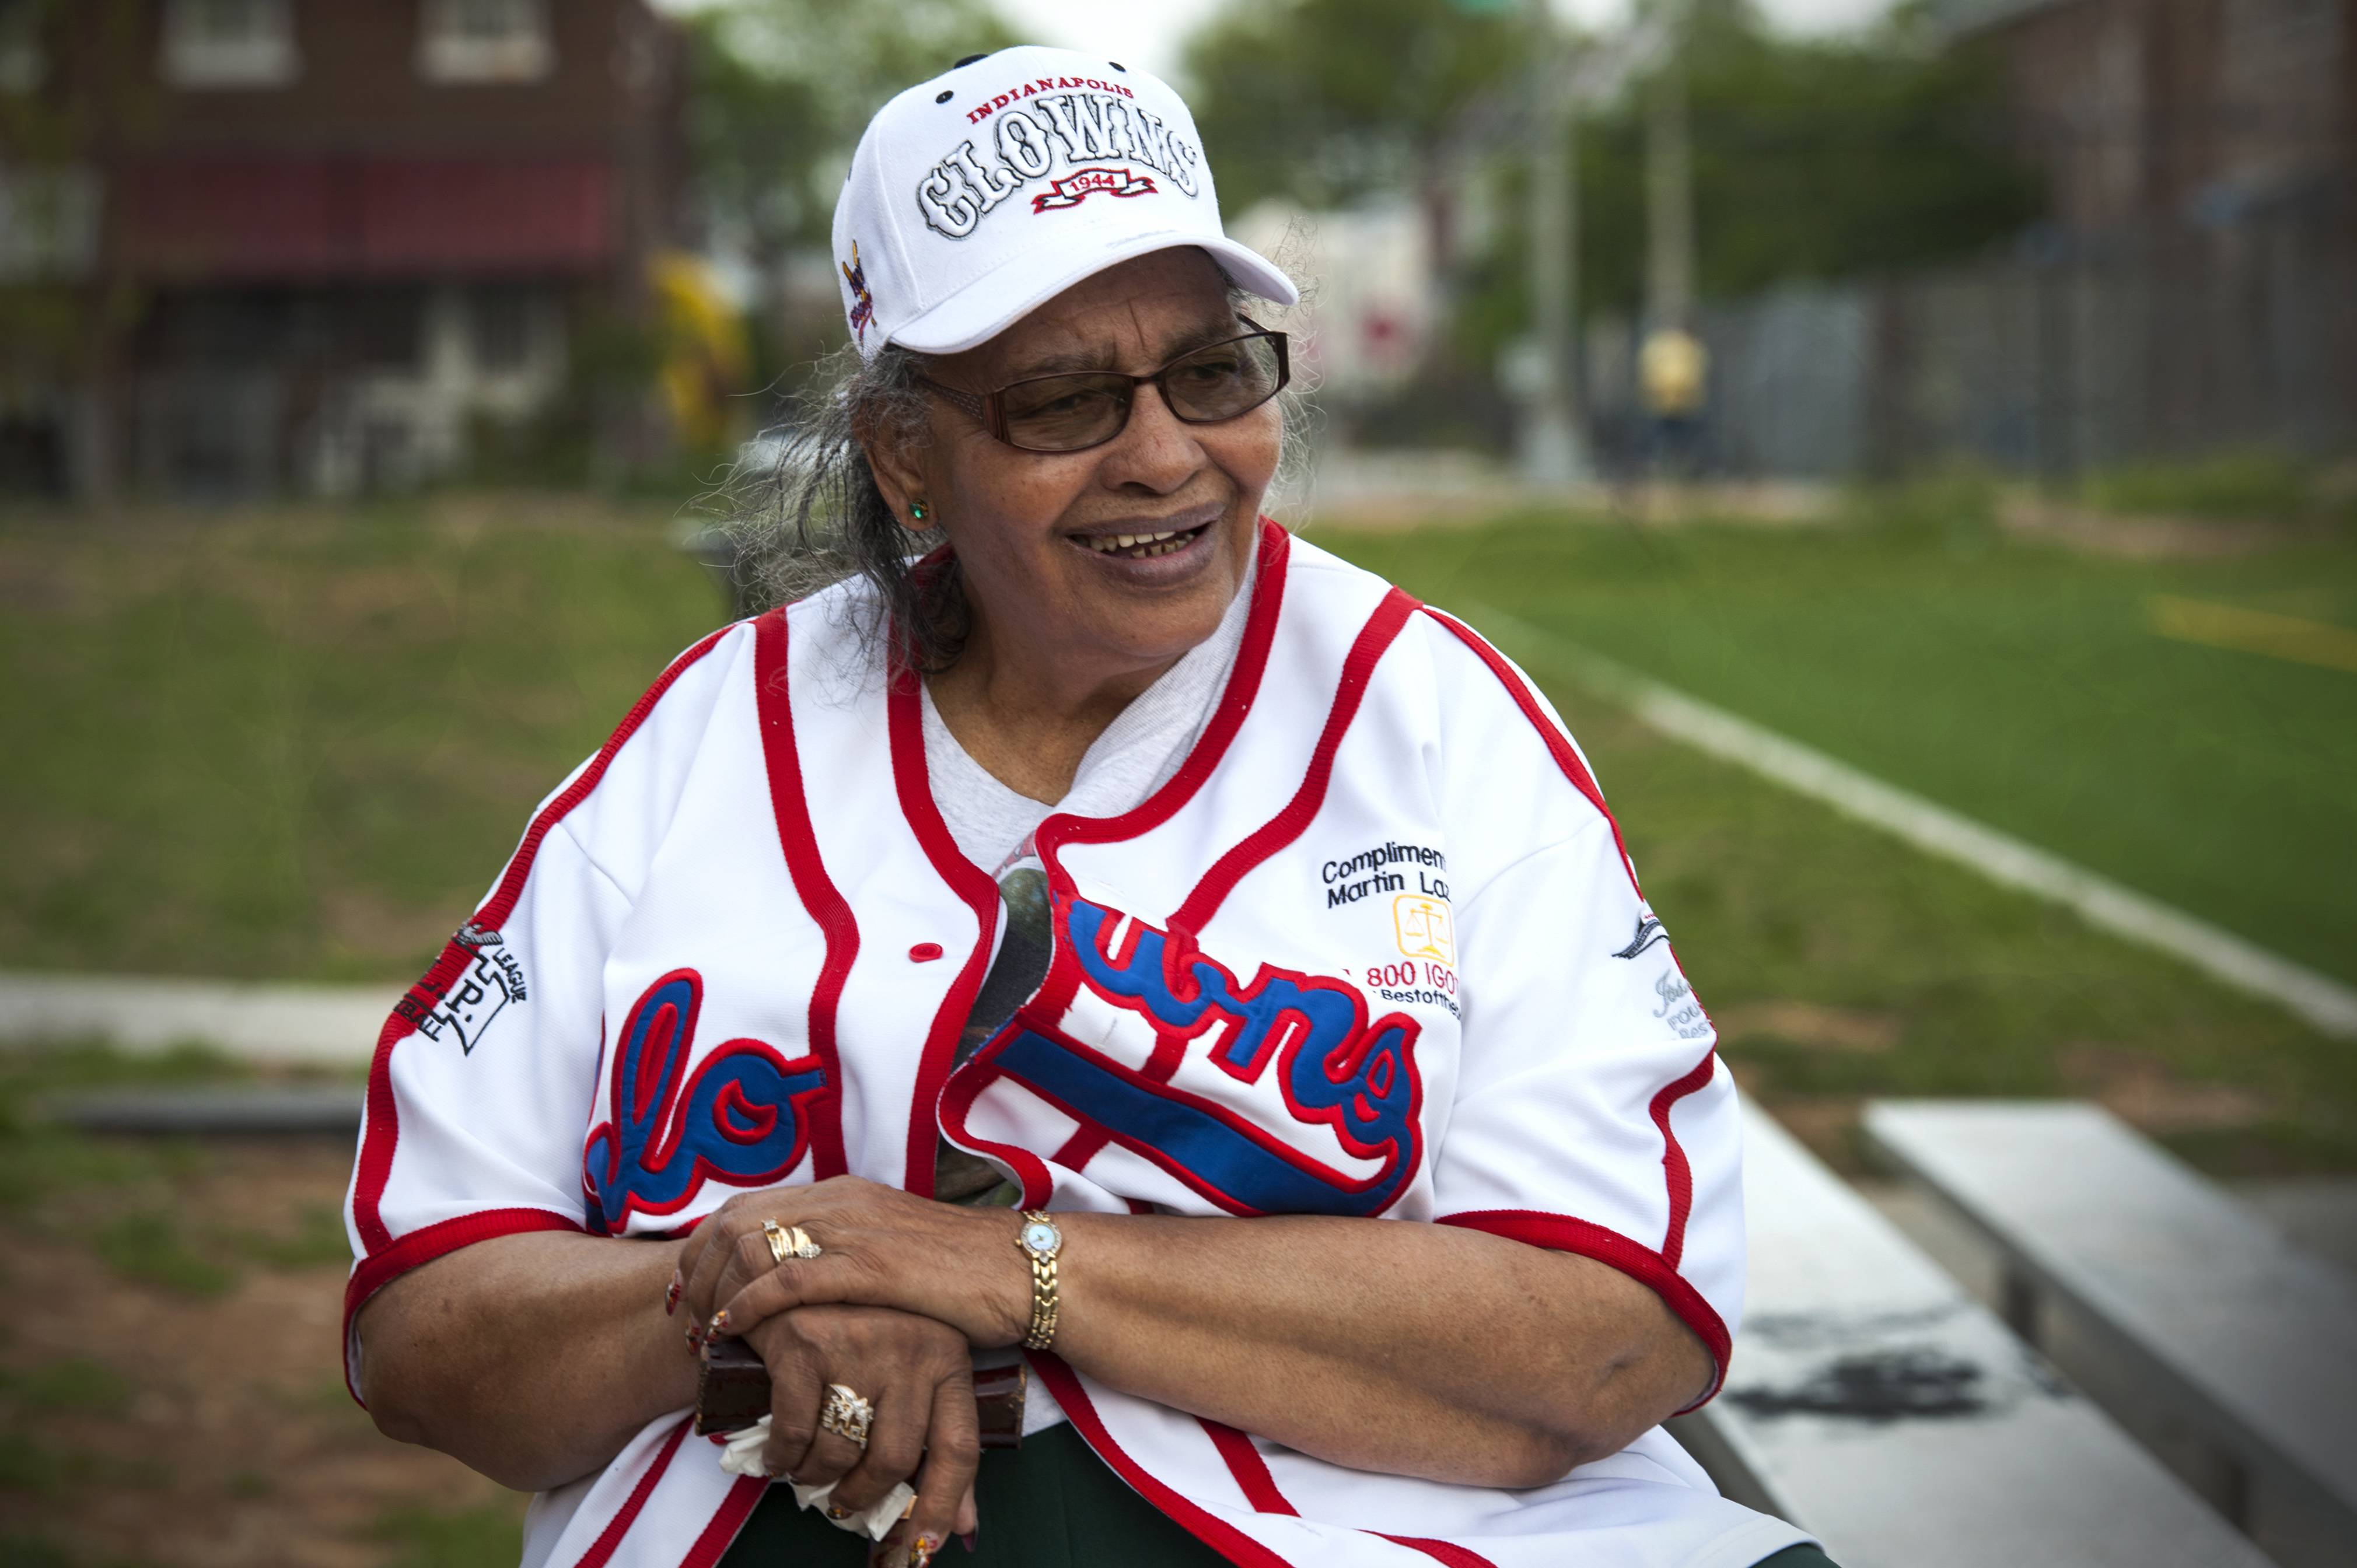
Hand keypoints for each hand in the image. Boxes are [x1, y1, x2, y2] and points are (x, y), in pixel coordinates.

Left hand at [673, 1178, 1029, 1350]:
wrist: (1018, 1270)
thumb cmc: (959, 1276)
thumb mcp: (888, 1254)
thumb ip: (844, 1260)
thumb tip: (800, 1292)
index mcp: (841, 1195)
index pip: (745, 1208)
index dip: (703, 1249)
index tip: (688, 1294)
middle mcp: (838, 1201)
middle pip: (732, 1221)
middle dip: (695, 1272)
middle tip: (684, 1320)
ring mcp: (853, 1229)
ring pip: (751, 1245)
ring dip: (714, 1293)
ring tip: (703, 1335)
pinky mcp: (870, 1265)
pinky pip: (789, 1280)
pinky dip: (749, 1306)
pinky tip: (731, 1333)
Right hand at [743, 1305, 980, 1564]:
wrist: (800, 1263)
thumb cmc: (863, 1330)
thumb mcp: (915, 1373)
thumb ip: (939, 1445)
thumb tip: (962, 1529)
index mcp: (949, 1357)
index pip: (959, 1449)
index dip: (942, 1507)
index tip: (923, 1551)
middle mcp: (914, 1348)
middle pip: (895, 1459)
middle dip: (862, 1497)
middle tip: (843, 1505)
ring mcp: (860, 1344)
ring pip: (841, 1451)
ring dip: (816, 1478)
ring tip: (807, 1472)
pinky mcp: (806, 1343)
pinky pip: (793, 1433)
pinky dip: (782, 1459)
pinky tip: (777, 1458)